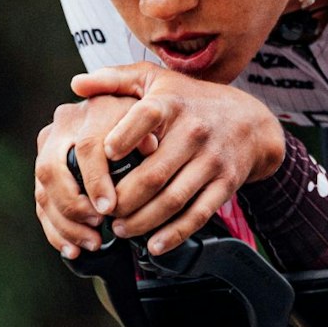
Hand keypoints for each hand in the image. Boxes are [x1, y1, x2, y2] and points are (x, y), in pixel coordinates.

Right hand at [34, 92, 142, 257]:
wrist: (136, 114)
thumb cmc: (152, 120)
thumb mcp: (158, 118)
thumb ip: (152, 127)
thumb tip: (150, 147)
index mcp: (93, 110)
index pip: (85, 147)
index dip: (95, 179)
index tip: (110, 207)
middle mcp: (64, 126)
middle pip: (51, 170)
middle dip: (72, 205)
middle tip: (97, 226)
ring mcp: (50, 149)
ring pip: (44, 191)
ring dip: (65, 224)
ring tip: (92, 243)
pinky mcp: (47, 172)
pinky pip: (43, 205)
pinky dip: (56, 231)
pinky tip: (73, 250)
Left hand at [71, 62, 286, 253]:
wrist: (251, 122)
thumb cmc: (190, 101)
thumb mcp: (156, 80)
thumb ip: (115, 80)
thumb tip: (76, 84)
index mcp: (172, 104)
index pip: (145, 118)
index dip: (122, 138)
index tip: (104, 157)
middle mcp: (194, 132)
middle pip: (153, 174)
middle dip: (122, 200)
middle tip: (103, 213)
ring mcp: (212, 160)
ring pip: (172, 199)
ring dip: (142, 221)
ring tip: (120, 230)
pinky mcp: (226, 184)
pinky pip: (198, 215)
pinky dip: (175, 234)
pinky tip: (154, 246)